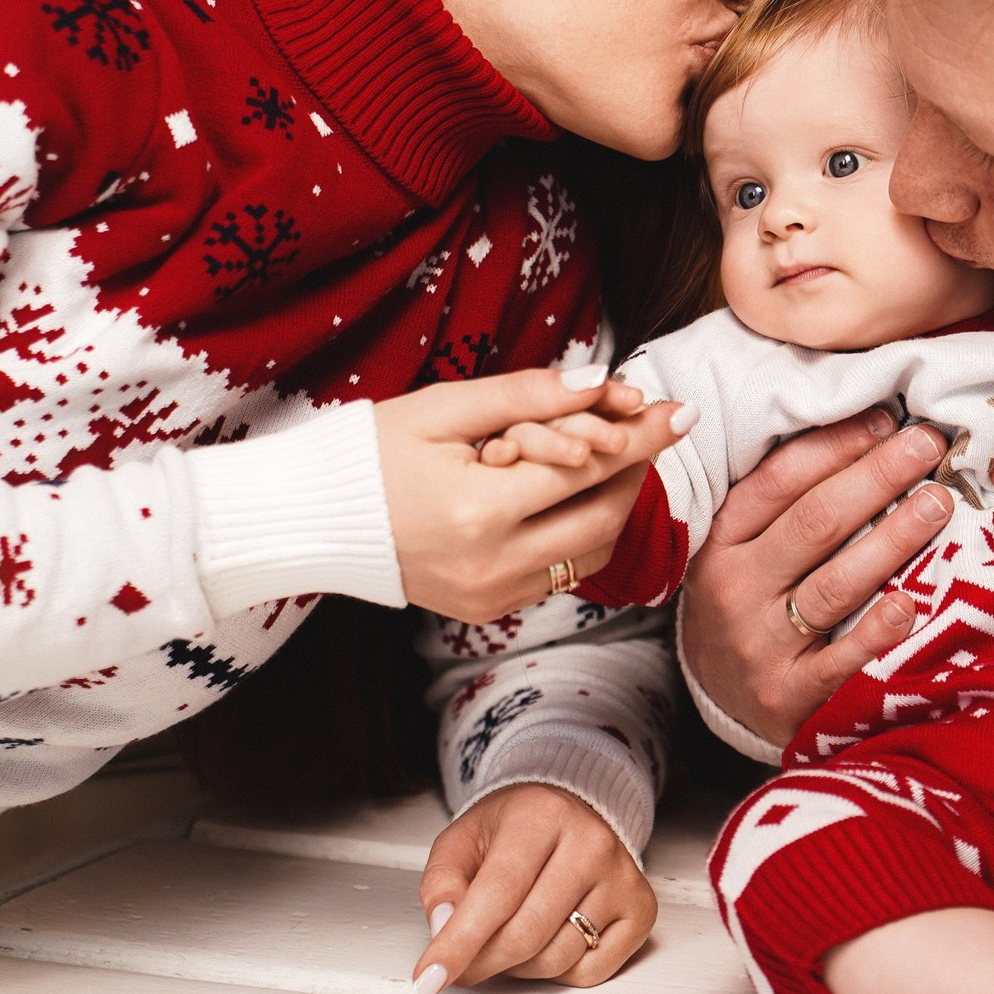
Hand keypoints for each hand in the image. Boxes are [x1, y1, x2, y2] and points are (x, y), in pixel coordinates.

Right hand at [375, 366, 688, 623]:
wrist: (313, 518)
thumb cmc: (372, 451)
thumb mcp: (446, 408)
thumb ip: (528, 395)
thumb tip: (601, 383)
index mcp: (480, 511)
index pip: (589, 468)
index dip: (642, 436)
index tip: (681, 411)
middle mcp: (493, 565)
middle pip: (604, 518)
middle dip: (636, 472)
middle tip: (647, 432)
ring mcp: (491, 596)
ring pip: (591, 556)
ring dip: (614, 506)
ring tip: (614, 461)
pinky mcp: (487, 610)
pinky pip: (559, 576)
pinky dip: (579, 537)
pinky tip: (571, 498)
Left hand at [413, 783, 654, 993]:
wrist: (571, 809)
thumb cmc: (514, 829)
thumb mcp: (463, 840)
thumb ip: (442, 884)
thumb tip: (444, 930)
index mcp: (542, 815)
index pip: (497, 893)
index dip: (459, 943)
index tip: (429, 978)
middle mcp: (592, 843)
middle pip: (526, 936)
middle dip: (482, 963)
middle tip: (461, 965)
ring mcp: (623, 877)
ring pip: (555, 961)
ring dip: (517, 967)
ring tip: (509, 936)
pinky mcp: (641, 910)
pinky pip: (589, 973)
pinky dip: (557, 972)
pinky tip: (548, 939)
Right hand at [676, 408, 954, 747]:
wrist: (717, 696)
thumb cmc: (748, 600)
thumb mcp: (742, 546)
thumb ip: (787, 499)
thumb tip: (867, 429)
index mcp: (723, 539)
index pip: (781, 480)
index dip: (837, 445)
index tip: (887, 419)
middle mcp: (736, 586)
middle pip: (815, 522)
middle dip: (877, 477)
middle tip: (927, 446)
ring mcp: (761, 643)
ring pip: (835, 584)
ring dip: (892, 539)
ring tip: (938, 504)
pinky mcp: (789, 694)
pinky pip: (841, 659)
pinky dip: (876, 631)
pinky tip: (911, 605)